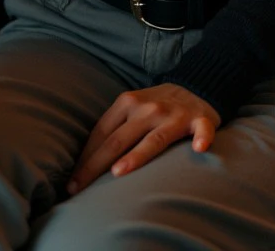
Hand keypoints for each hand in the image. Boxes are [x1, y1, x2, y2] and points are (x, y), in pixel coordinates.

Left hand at [66, 84, 220, 194]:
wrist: (195, 86)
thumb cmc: (155, 106)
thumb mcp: (131, 108)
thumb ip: (113, 127)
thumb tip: (83, 160)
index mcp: (127, 103)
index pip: (101, 133)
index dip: (85, 157)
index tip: (72, 182)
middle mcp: (148, 108)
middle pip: (118, 140)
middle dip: (96, 166)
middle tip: (79, 188)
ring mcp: (174, 115)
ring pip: (153, 139)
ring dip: (136, 156)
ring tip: (119, 172)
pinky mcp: (200, 121)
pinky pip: (202, 130)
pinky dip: (201, 138)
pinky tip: (199, 149)